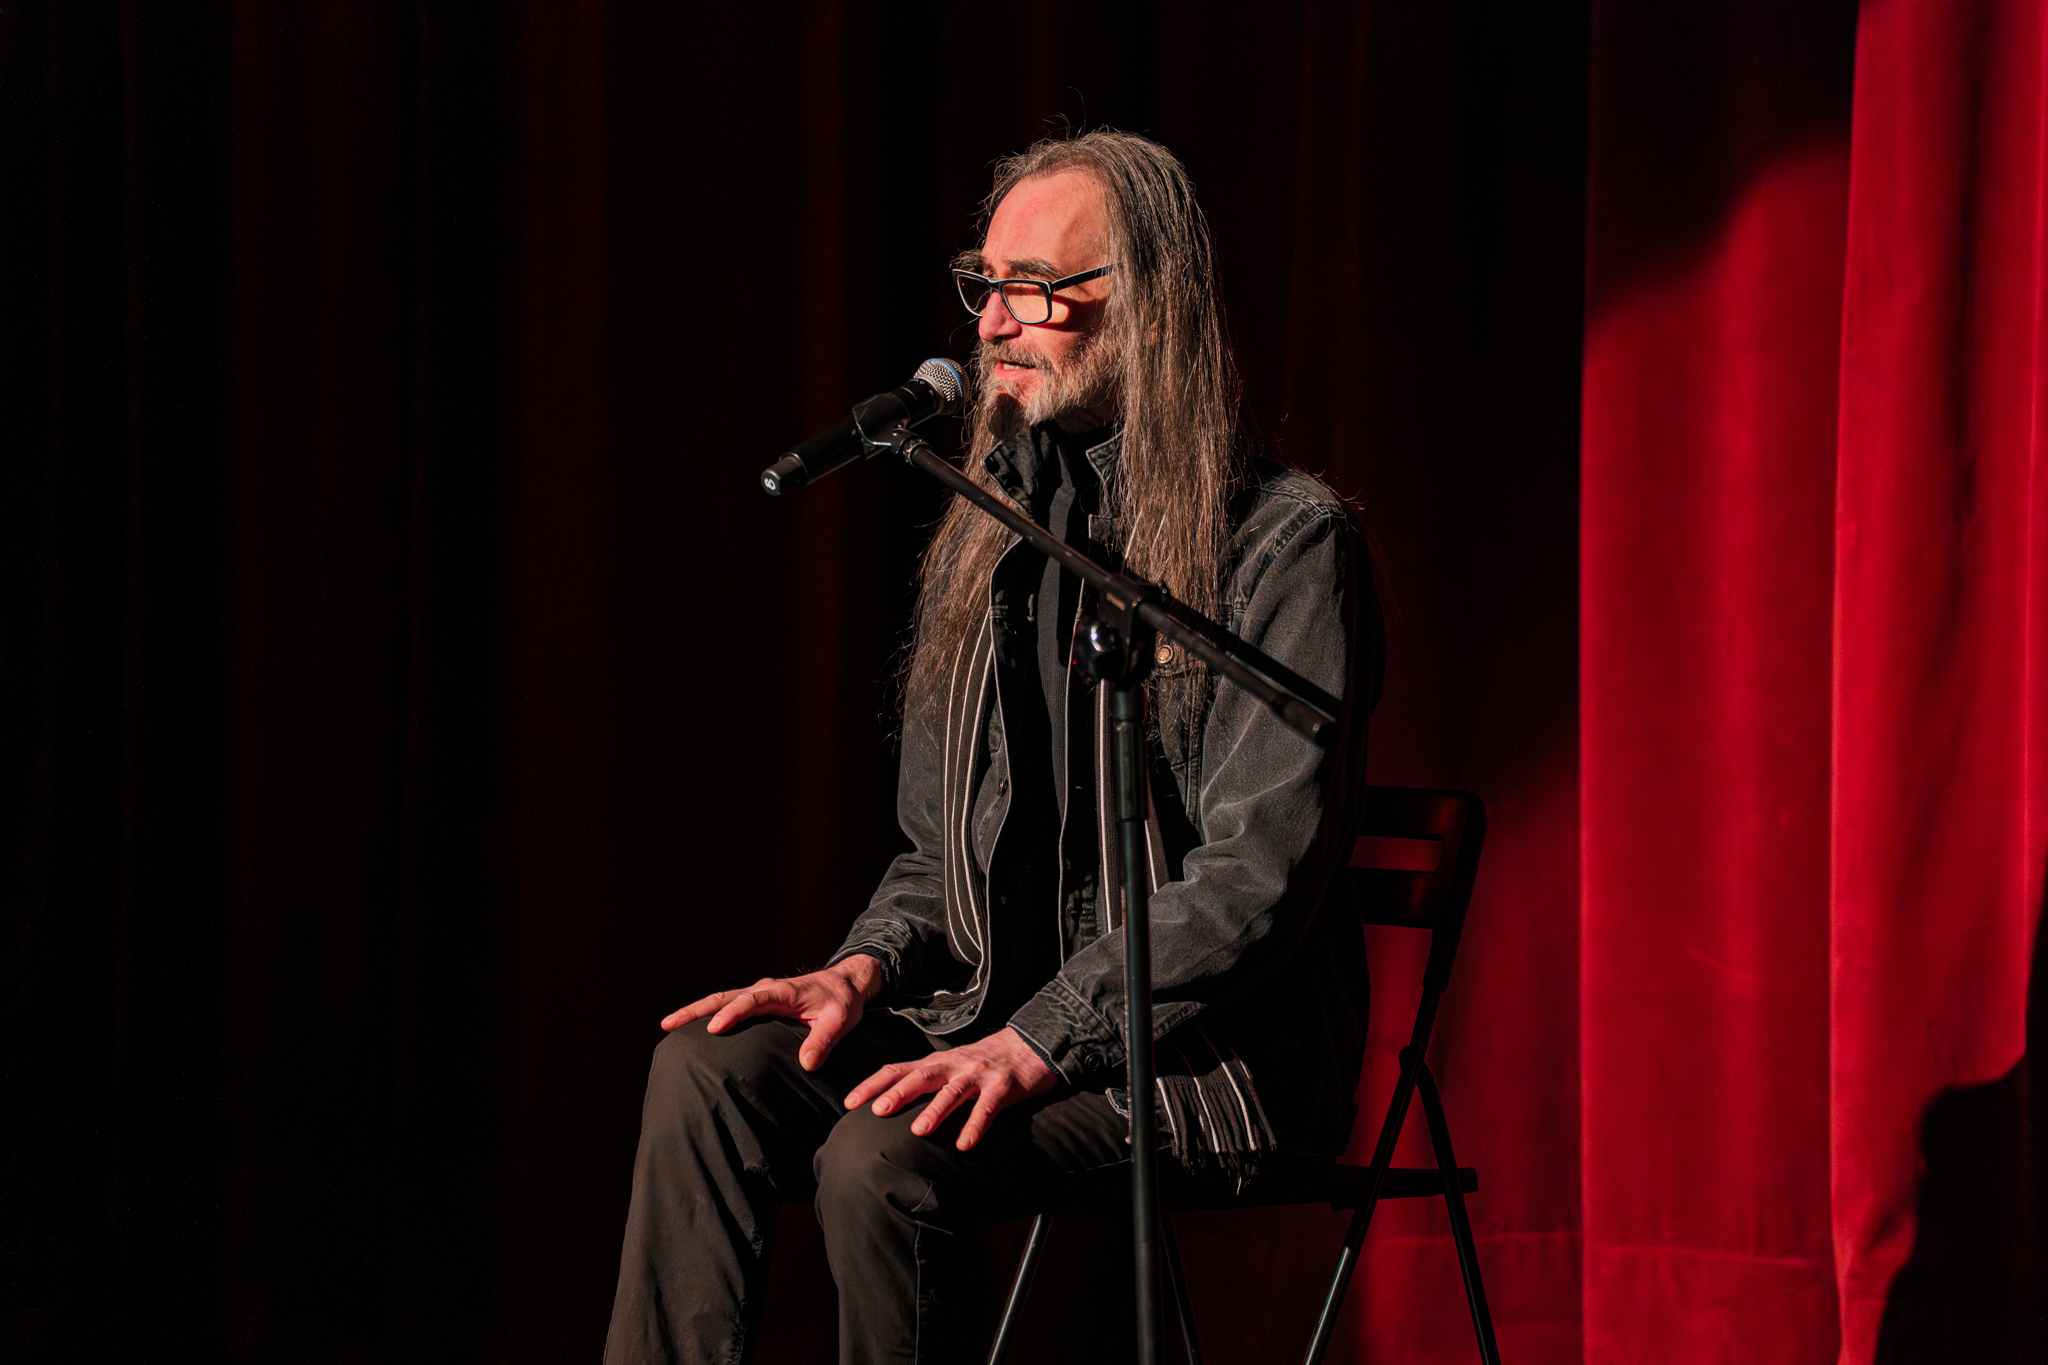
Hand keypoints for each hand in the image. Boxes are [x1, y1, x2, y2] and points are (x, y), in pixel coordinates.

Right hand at [661, 956, 884, 1070]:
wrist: (846, 983)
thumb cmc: (842, 1002)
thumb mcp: (840, 1021)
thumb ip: (823, 1041)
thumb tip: (807, 1064)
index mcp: (782, 992)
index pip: (751, 1001)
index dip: (732, 1014)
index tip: (714, 1028)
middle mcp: (765, 989)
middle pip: (724, 997)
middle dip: (695, 1010)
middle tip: (668, 1024)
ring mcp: (759, 994)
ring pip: (722, 1000)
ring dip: (696, 1011)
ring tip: (668, 1025)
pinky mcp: (758, 1001)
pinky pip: (729, 1005)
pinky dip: (709, 1014)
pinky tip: (693, 1029)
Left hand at [843, 1027, 1056, 1151]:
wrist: (1030, 1046)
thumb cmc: (985, 1062)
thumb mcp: (951, 1066)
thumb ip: (926, 1081)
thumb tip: (890, 1103)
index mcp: (937, 1062)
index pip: (898, 1070)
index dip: (873, 1085)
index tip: (849, 1103)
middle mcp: (954, 1066)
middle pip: (921, 1077)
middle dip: (898, 1093)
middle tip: (876, 1111)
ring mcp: (978, 1076)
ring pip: (953, 1092)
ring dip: (936, 1110)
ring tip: (919, 1130)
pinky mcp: (1003, 1088)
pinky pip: (988, 1108)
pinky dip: (976, 1125)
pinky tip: (965, 1145)